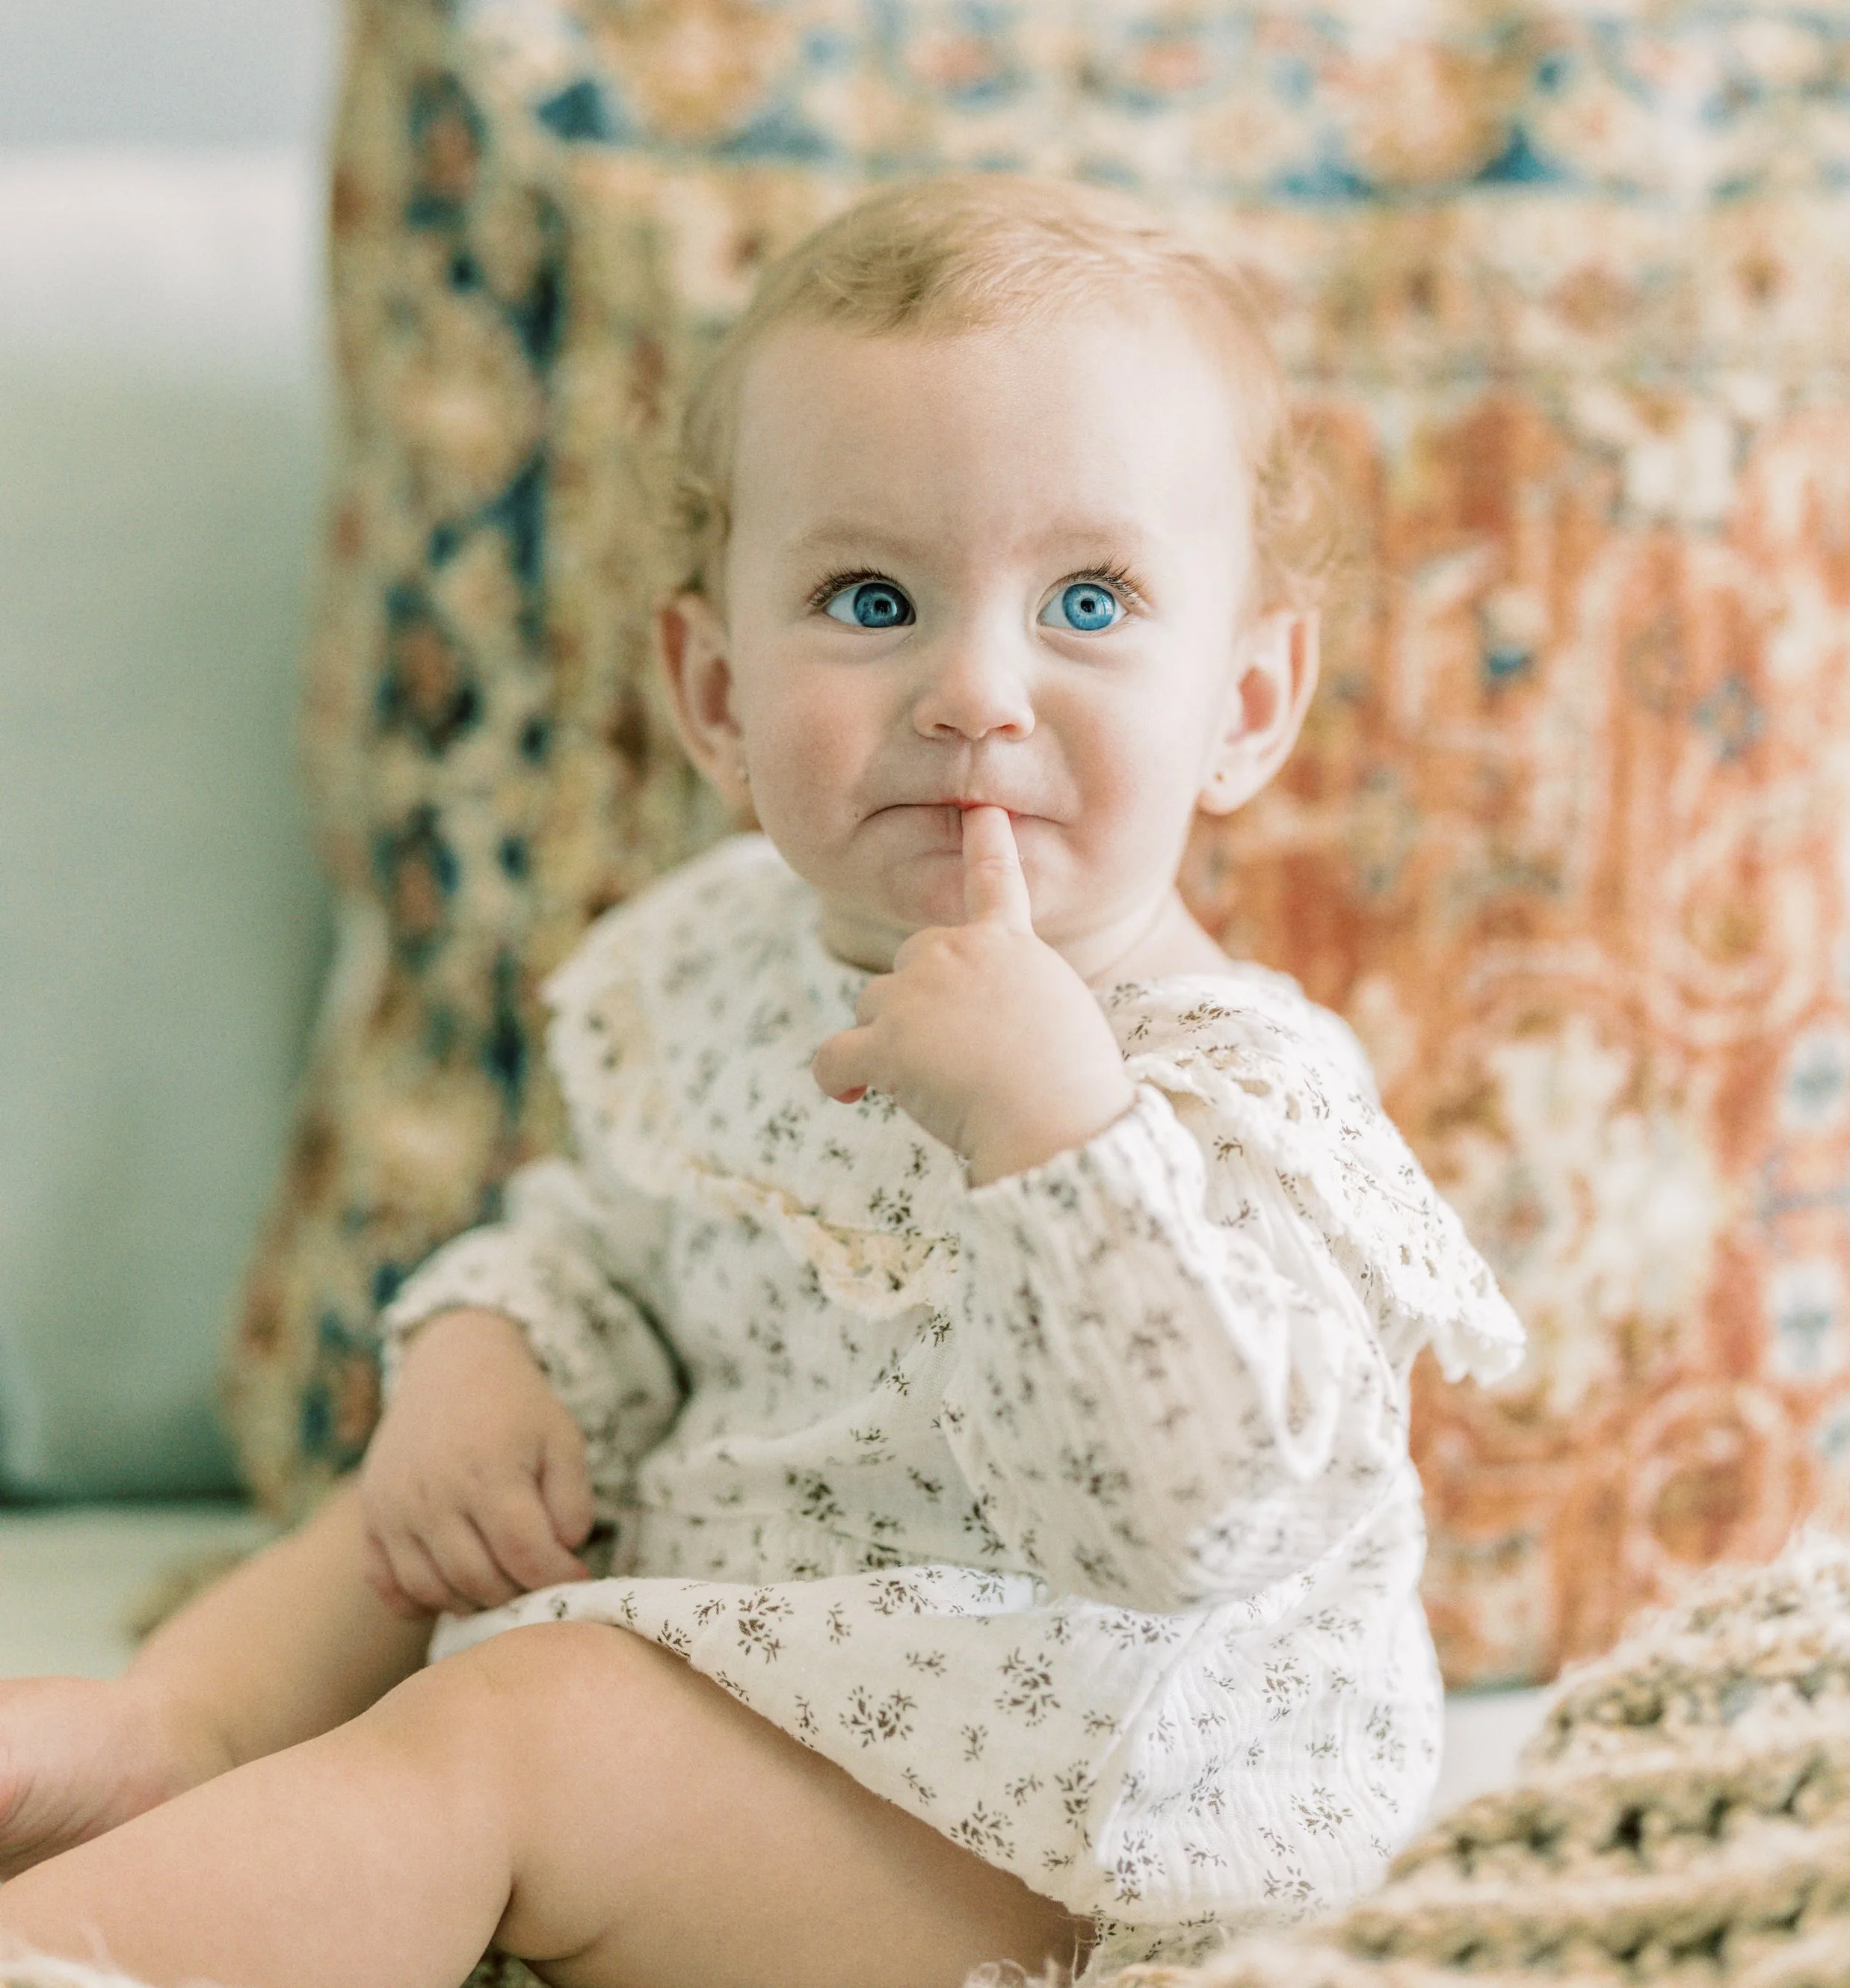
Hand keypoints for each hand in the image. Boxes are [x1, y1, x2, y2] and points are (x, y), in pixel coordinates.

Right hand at [358, 1308, 595, 1616]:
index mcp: (489, 1472)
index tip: (575, 1575)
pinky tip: (451, 1588)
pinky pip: (385, 1583)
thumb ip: (573, 1502)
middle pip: (478, 1580)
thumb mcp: (563, 1440)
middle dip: (518, 1593)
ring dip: (473, 1602)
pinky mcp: (371, 1515)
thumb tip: (562, 1553)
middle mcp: (435, 1495)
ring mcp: (395, 1508)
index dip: (556, 1576)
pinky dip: (416, 1602)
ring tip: (501, 1583)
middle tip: (536, 1580)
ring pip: (431, 1590)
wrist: (453, 1364)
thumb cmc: (516, 1406)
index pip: (524, 1554)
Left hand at [811, 806, 1134, 1185]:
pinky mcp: (887, 1043)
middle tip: (955, 1054)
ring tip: (932, 1084)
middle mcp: (956, 952)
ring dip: (886, 1040)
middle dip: (917, 1000)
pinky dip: (837, 1076)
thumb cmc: (1073, 1084)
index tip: (982, 812)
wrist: (1058, 1118)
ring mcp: (916, 994)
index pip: (995, 881)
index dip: (988, 843)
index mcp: (1009, 944)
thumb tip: (980, 1028)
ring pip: (870, 1007)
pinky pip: (834, 1056)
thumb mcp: (1060, 1012)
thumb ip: (1015, 994)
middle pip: (909, 962)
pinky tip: (854, 1094)